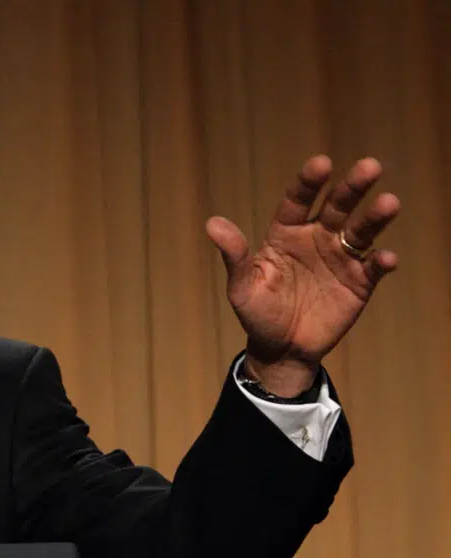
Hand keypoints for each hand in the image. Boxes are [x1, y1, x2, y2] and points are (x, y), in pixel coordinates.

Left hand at [206, 155, 399, 395]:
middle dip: (352, 187)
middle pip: (337, 207)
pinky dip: (382, 262)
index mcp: (286, 234)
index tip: (321, 163)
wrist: (281, 348)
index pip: (297, 201)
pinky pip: (373, 268)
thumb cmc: (257, 313)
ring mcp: (340, 258)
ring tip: (389, 203)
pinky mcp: (359, 282)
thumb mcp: (241, 287)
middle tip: (370, 166)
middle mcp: (317, 239)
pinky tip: (386, 258)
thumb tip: (213, 224)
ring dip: (375, 217)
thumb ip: (234, 256)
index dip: (308, 183)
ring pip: (361, 231)